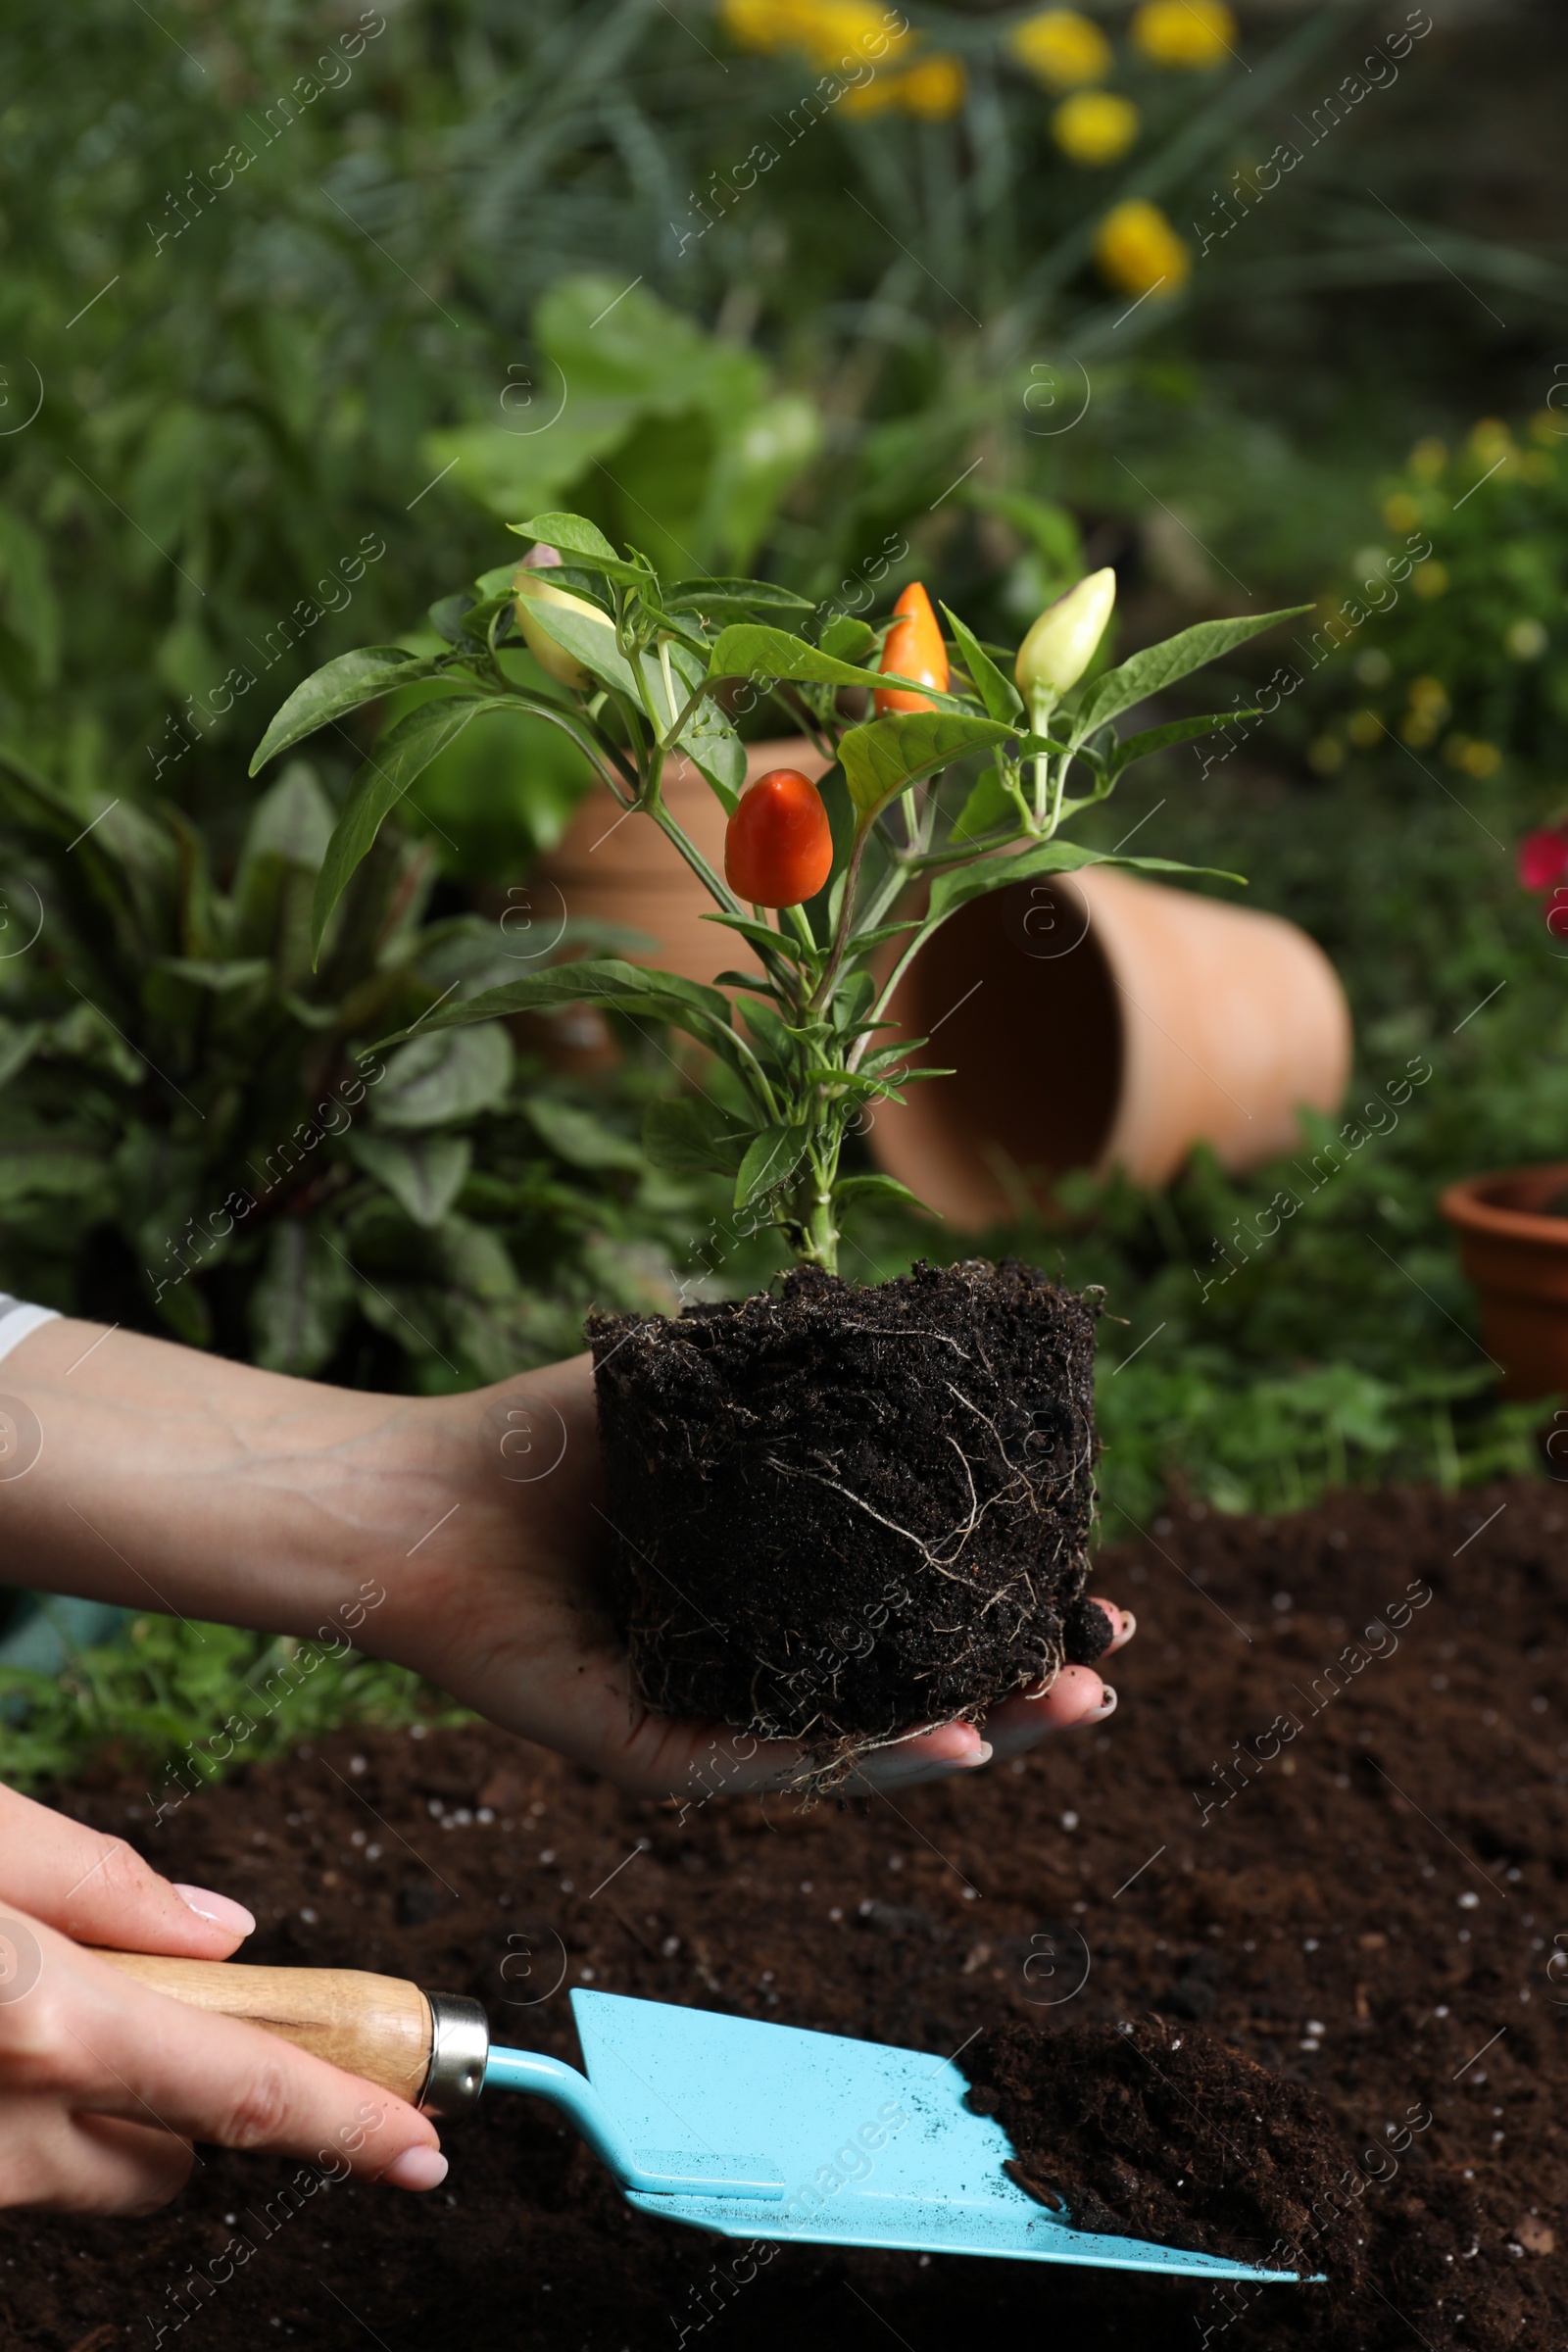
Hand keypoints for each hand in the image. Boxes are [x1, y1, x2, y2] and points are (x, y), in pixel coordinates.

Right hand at [0, 1784, 444, 2213]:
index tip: (421, 2146)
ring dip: (76, 2105)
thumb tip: (221, 1931)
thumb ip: (104, 1883)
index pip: (247, 2091)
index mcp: (49, 2027)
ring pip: (77, 2169)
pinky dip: (12, 2112)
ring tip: (15, 1999)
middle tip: (112, 1994)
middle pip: (165, 2159)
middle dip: (177, 2091)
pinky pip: (12, 2166)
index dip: (348, 2120)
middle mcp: (8, 2136)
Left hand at [381, 1354, 1135, 1798]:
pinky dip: (870, 1758)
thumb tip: (936, 1339)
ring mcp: (709, 1719)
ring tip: (1068, 1709)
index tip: (1097, 1590)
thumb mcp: (707, 1394)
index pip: (915, 1621)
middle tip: (1106, 1669)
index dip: (1007, 1612)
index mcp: (776, 1600)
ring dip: (977, 1735)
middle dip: (1021, 1688)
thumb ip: (808, 1386)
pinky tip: (953, 1739)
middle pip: (914, 1698)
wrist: (417, 1490)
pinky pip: (775, 1765)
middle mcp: (754, 1670)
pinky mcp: (654, 1750)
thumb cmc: (548, 1437)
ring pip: (865, 1750)